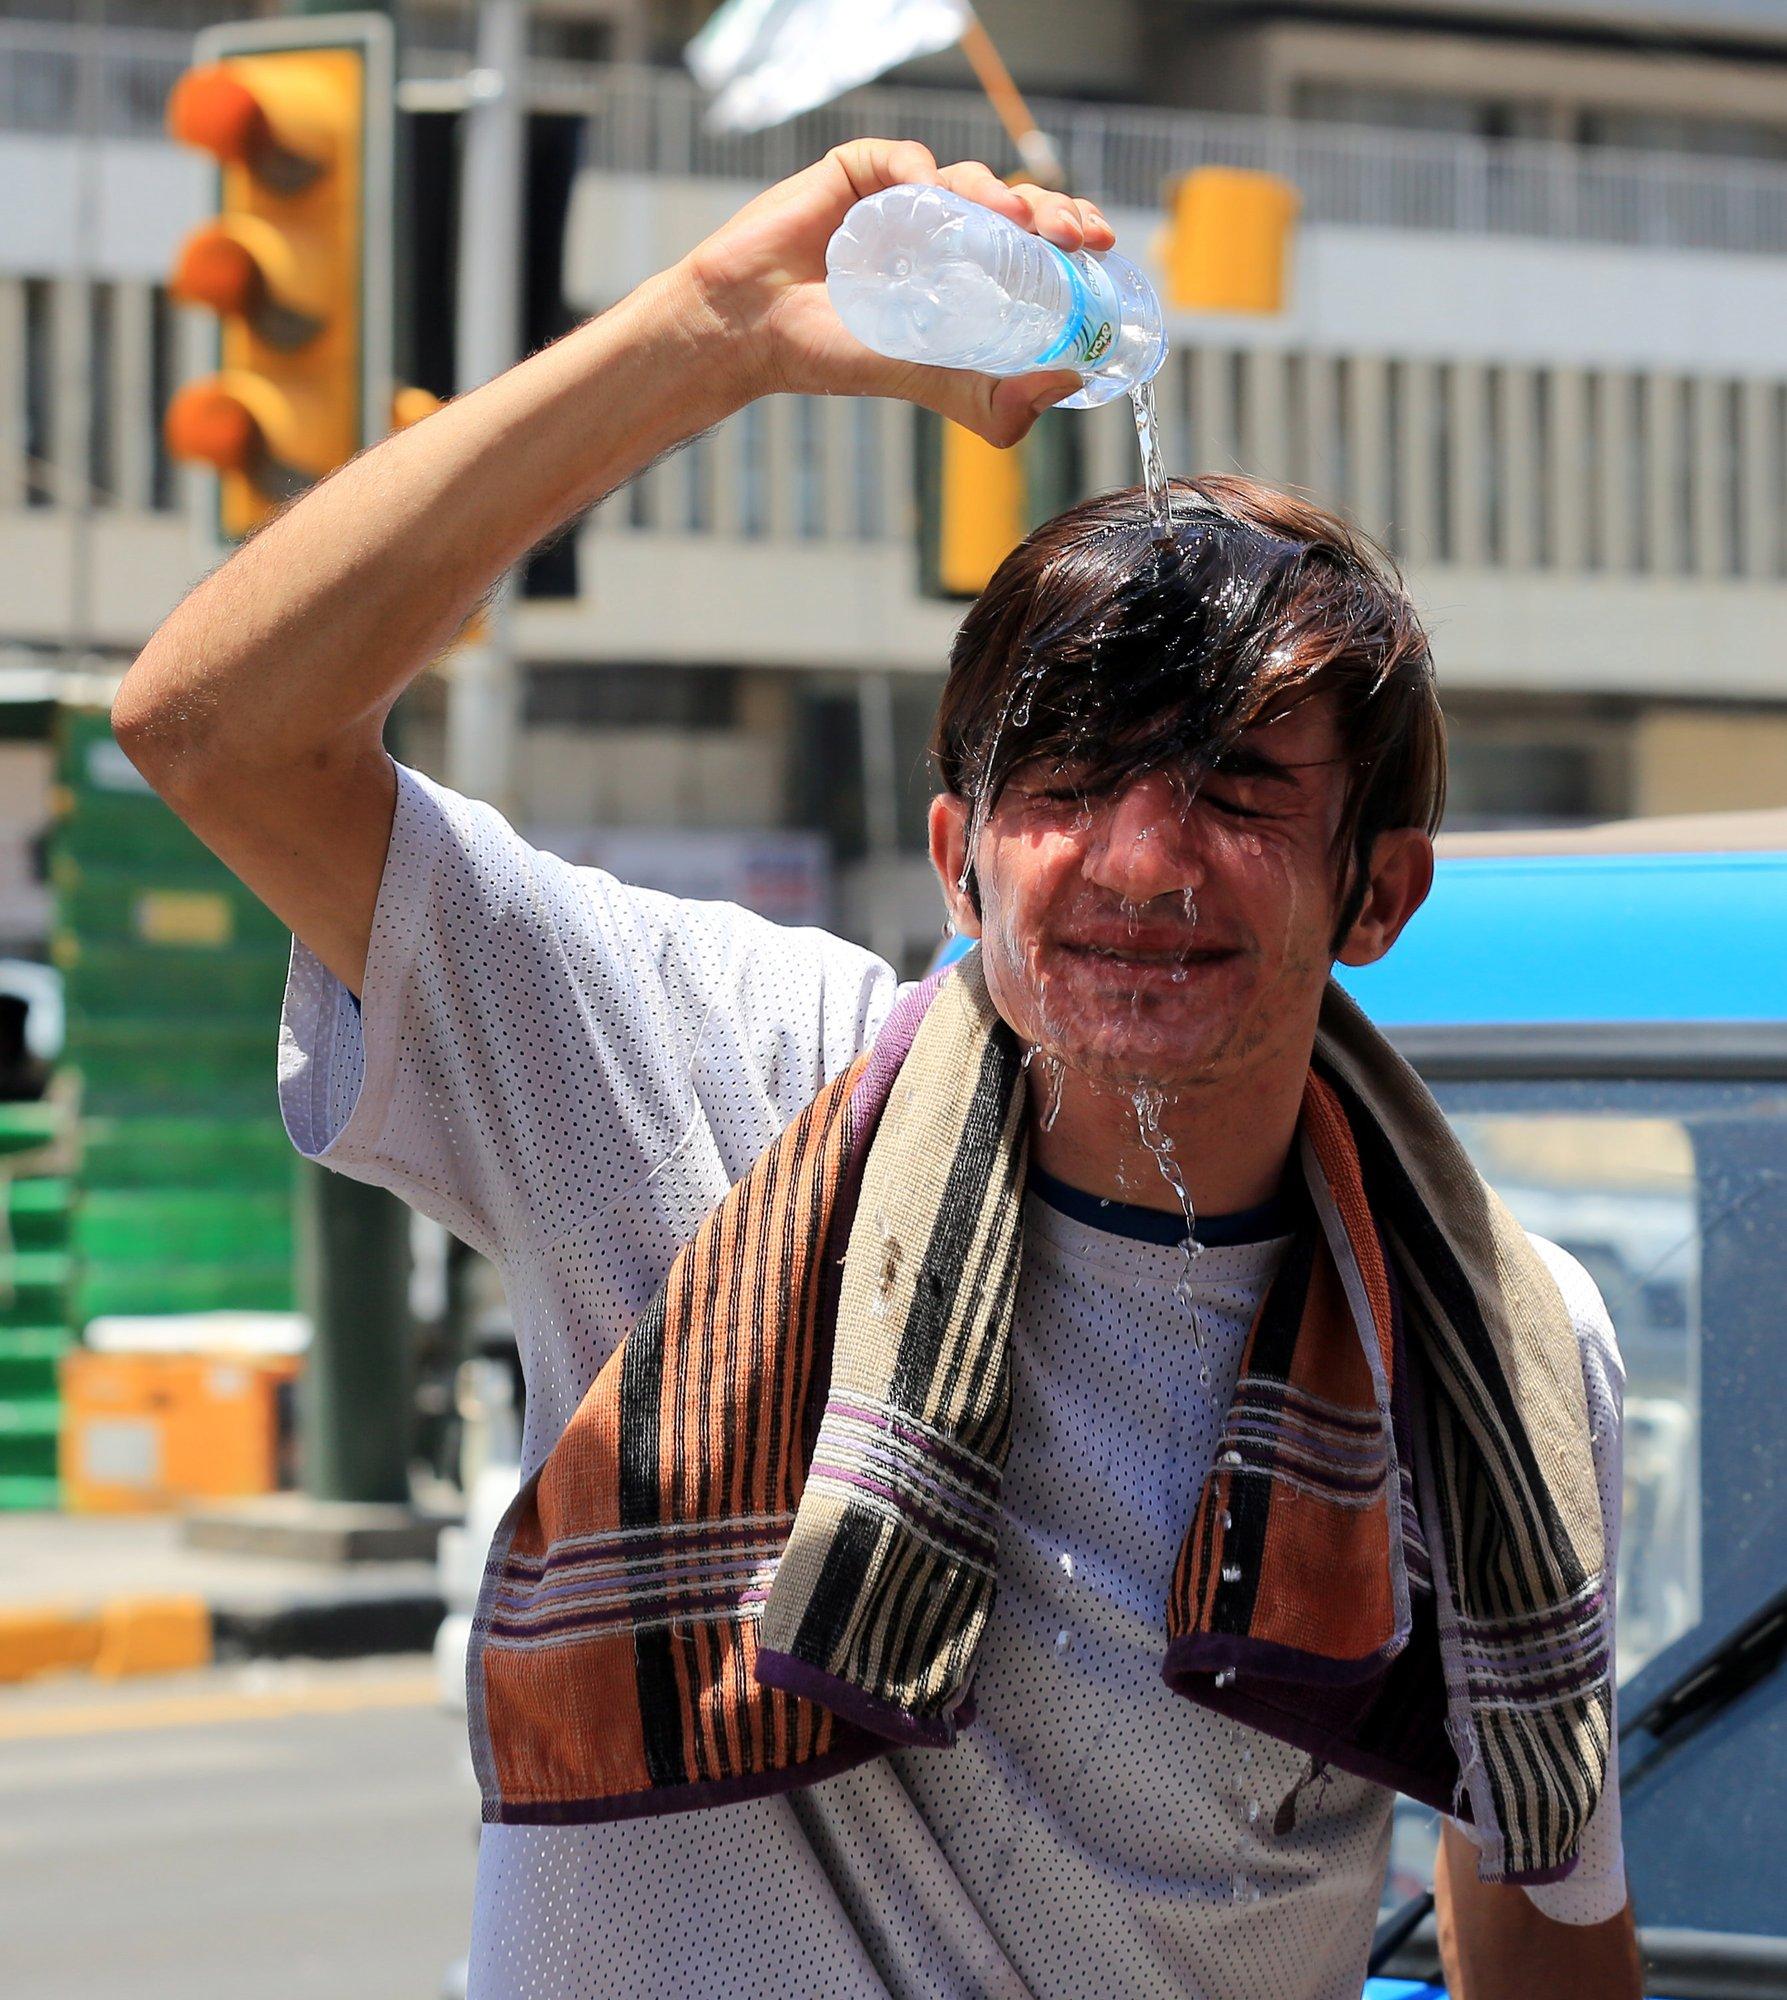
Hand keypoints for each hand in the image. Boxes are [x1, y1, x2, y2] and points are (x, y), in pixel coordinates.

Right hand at [681, 138, 1116, 446]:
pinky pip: (903, 158)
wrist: (751, 332)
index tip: (1098, 245)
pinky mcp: (857, 173)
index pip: (1034, 249)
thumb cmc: (834, 359)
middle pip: (1016, 207)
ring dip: (998, 191)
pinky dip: (924, 168)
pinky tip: (929, 189)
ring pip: (970, 179)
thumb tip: (1068, 381)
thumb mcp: (931, 383)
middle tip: (1073, 232)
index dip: (1070, 239)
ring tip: (1010, 218)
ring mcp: (902, 202)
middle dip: (1054, 210)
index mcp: (964, 277)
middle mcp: (941, 236)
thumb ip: (993, 396)